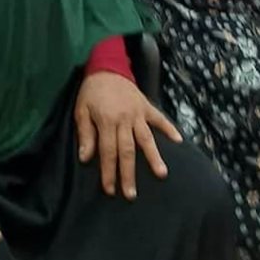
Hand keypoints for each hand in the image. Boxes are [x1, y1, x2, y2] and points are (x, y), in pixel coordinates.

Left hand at [75, 72, 180, 200]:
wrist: (107, 66)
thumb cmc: (92, 91)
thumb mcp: (81, 110)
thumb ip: (85, 134)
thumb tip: (86, 158)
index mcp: (107, 121)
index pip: (108, 151)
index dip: (108, 171)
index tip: (111, 190)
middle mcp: (124, 119)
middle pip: (127, 150)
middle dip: (129, 173)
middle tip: (132, 194)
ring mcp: (138, 112)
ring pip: (146, 138)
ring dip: (153, 157)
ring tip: (161, 174)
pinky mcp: (147, 106)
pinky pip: (159, 118)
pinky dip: (169, 128)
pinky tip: (178, 140)